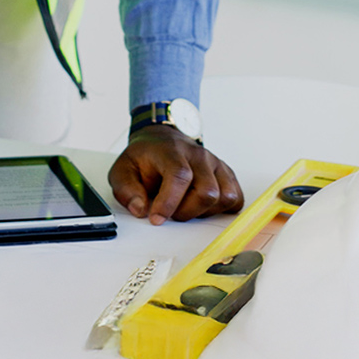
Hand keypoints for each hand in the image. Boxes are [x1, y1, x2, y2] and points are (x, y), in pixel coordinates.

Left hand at [107, 124, 242, 224]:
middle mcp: (198, 155)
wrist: (161, 140)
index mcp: (171, 151)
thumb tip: (140, 210)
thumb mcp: (123, 170)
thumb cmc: (145, 158)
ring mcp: (215, 164)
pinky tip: (201, 206)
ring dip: (204, 212)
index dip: (169, 201)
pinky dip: (221, 210)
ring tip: (185, 207)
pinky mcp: (227, 174)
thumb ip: (126, 190)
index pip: (179, 176)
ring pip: (224, 197)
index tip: (157, 218)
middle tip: (170, 212)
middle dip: (186, 212)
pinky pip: (235, 199)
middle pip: (206, 191)